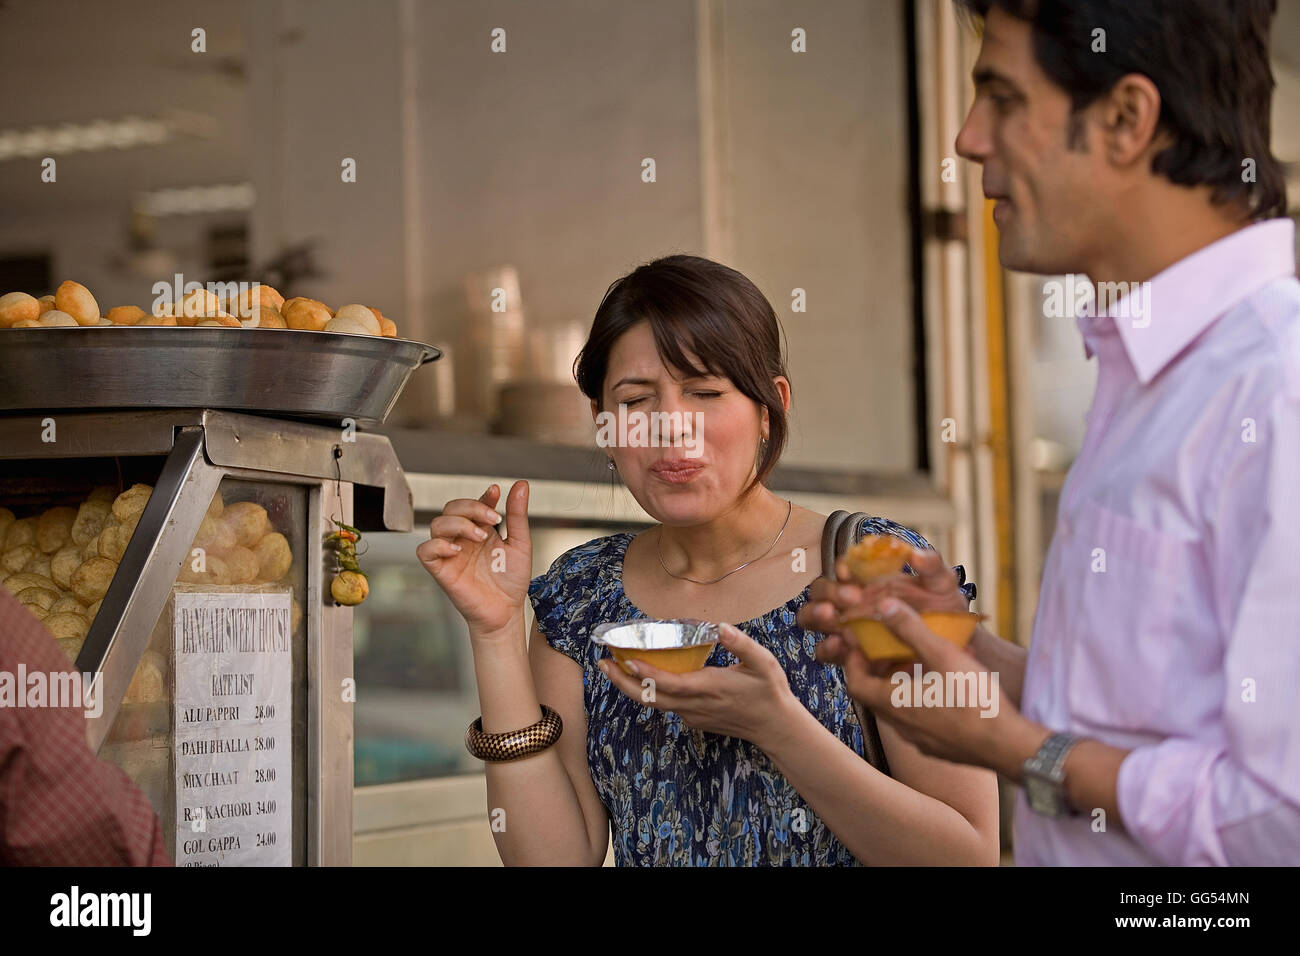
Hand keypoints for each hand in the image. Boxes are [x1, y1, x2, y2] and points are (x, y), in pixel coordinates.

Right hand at [416, 480, 531, 635]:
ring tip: (480, 537)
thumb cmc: (511, 580)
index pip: (473, 504)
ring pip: (437, 524)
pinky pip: (425, 551)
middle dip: (470, 507)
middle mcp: (462, 538)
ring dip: (458, 524)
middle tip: (493, 519)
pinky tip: (456, 550)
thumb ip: (517, 515)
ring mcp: (450, 552)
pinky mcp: (440, 569)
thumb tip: (521, 485)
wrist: (506, 611)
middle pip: (451, 508)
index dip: (481, 497)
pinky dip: (437, 545)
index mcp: (481, 529)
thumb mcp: (520, 544)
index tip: (494, 493)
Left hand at [597, 623, 796, 747]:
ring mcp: (692, 715)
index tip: (627, 660)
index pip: (670, 684)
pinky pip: (664, 705)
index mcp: (709, 688)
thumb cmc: (769, 692)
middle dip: (623, 682)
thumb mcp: (763, 663)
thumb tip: (720, 627)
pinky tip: (641, 676)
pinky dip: (647, 691)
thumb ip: (741, 644)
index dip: (647, 674)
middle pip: (650, 698)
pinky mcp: (693, 719)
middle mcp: (694, 705)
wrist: (775, 727)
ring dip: (631, 687)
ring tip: (613, 667)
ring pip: (654, 704)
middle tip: (602, 664)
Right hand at [798, 545, 968, 634]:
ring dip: (816, 615)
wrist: (953, 651)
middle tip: (852, 598)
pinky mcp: (850, 656)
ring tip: (831, 617)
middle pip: (822, 591)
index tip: (850, 572)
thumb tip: (914, 553)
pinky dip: (828, 648)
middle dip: (830, 592)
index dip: (842, 567)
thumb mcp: (942, 585)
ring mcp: (848, 627)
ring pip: (813, 618)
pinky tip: (840, 646)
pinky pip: (826, 651)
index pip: (844, 567)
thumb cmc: (943, 611)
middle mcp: (852, 601)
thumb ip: (931, 566)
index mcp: (870, 579)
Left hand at [814, 598, 1027, 770]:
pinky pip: (920, 722)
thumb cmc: (974, 700)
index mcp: (894, 704)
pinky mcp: (940, 749)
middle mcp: (901, 727)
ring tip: (918, 664)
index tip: (861, 644)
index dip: (853, 662)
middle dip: (877, 671)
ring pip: (899, 710)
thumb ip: (911, 629)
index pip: (856, 683)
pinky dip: (920, 702)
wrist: (1010, 748)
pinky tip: (944, 689)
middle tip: (888, 649)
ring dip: (900, 686)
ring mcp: (921, 741)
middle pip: (875, 696)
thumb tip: (884, 605)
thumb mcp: (943, 655)